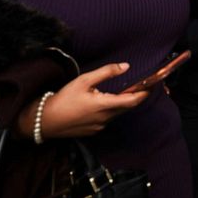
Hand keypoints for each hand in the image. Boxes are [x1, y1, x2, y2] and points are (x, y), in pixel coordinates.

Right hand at [16, 63, 148, 140]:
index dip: (145, 93)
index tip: (152, 85)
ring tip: (124, 91)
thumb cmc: (64, 98)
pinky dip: (112, 110)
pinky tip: (104, 102)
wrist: (45, 121)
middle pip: (128, 107)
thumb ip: (106, 72)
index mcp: (105, 105)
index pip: (133, 100)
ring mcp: (100, 126)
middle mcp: (106, 118)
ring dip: (123, 103)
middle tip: (142, 86)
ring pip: (118, 113)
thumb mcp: (84, 80)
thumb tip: (126, 66)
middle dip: (136, 97)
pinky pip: (108, 119)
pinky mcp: (94, 131)